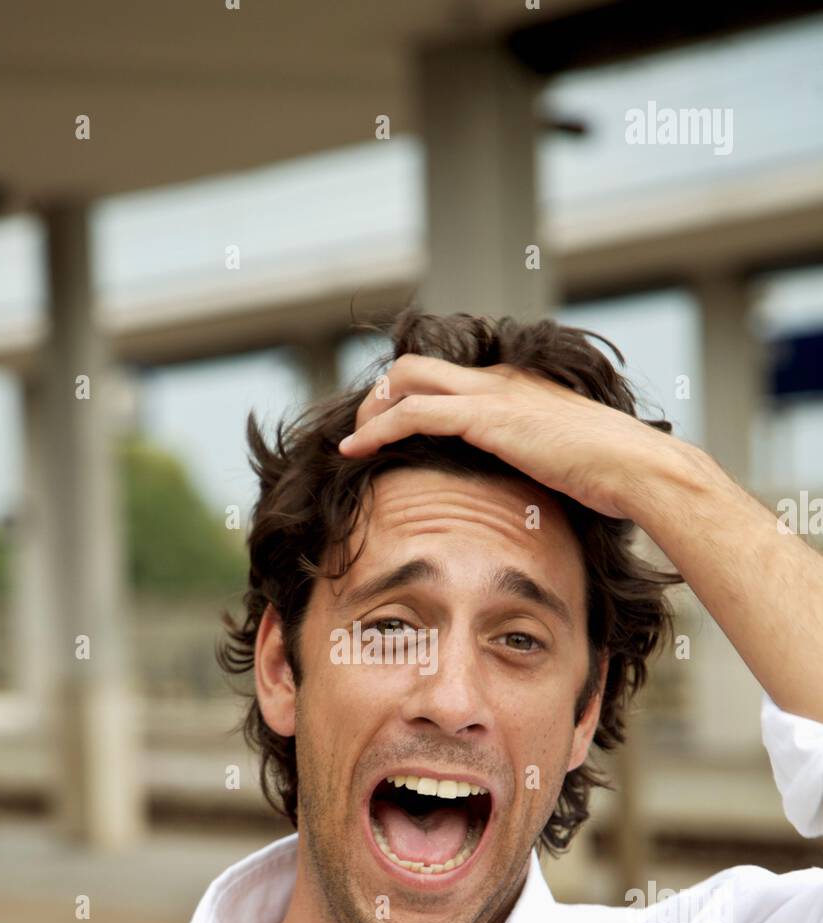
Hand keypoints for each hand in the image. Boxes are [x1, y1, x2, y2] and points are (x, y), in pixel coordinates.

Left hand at [338, 353, 714, 523]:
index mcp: (516, 386)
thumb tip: (523, 488)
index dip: (407, 397)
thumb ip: (532, 461)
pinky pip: (415, 412)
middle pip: (414, 366)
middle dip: (379, 396)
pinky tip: (356, 451)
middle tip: (362, 434)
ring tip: (352, 443)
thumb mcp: (561, 460)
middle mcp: (499, 380)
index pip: (445, 376)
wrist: (637, 468)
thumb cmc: (612, 474)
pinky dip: (379, 429)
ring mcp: (493, 394)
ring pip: (405, 379)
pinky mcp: (488, 417)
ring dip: (371, 410)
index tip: (387, 429)